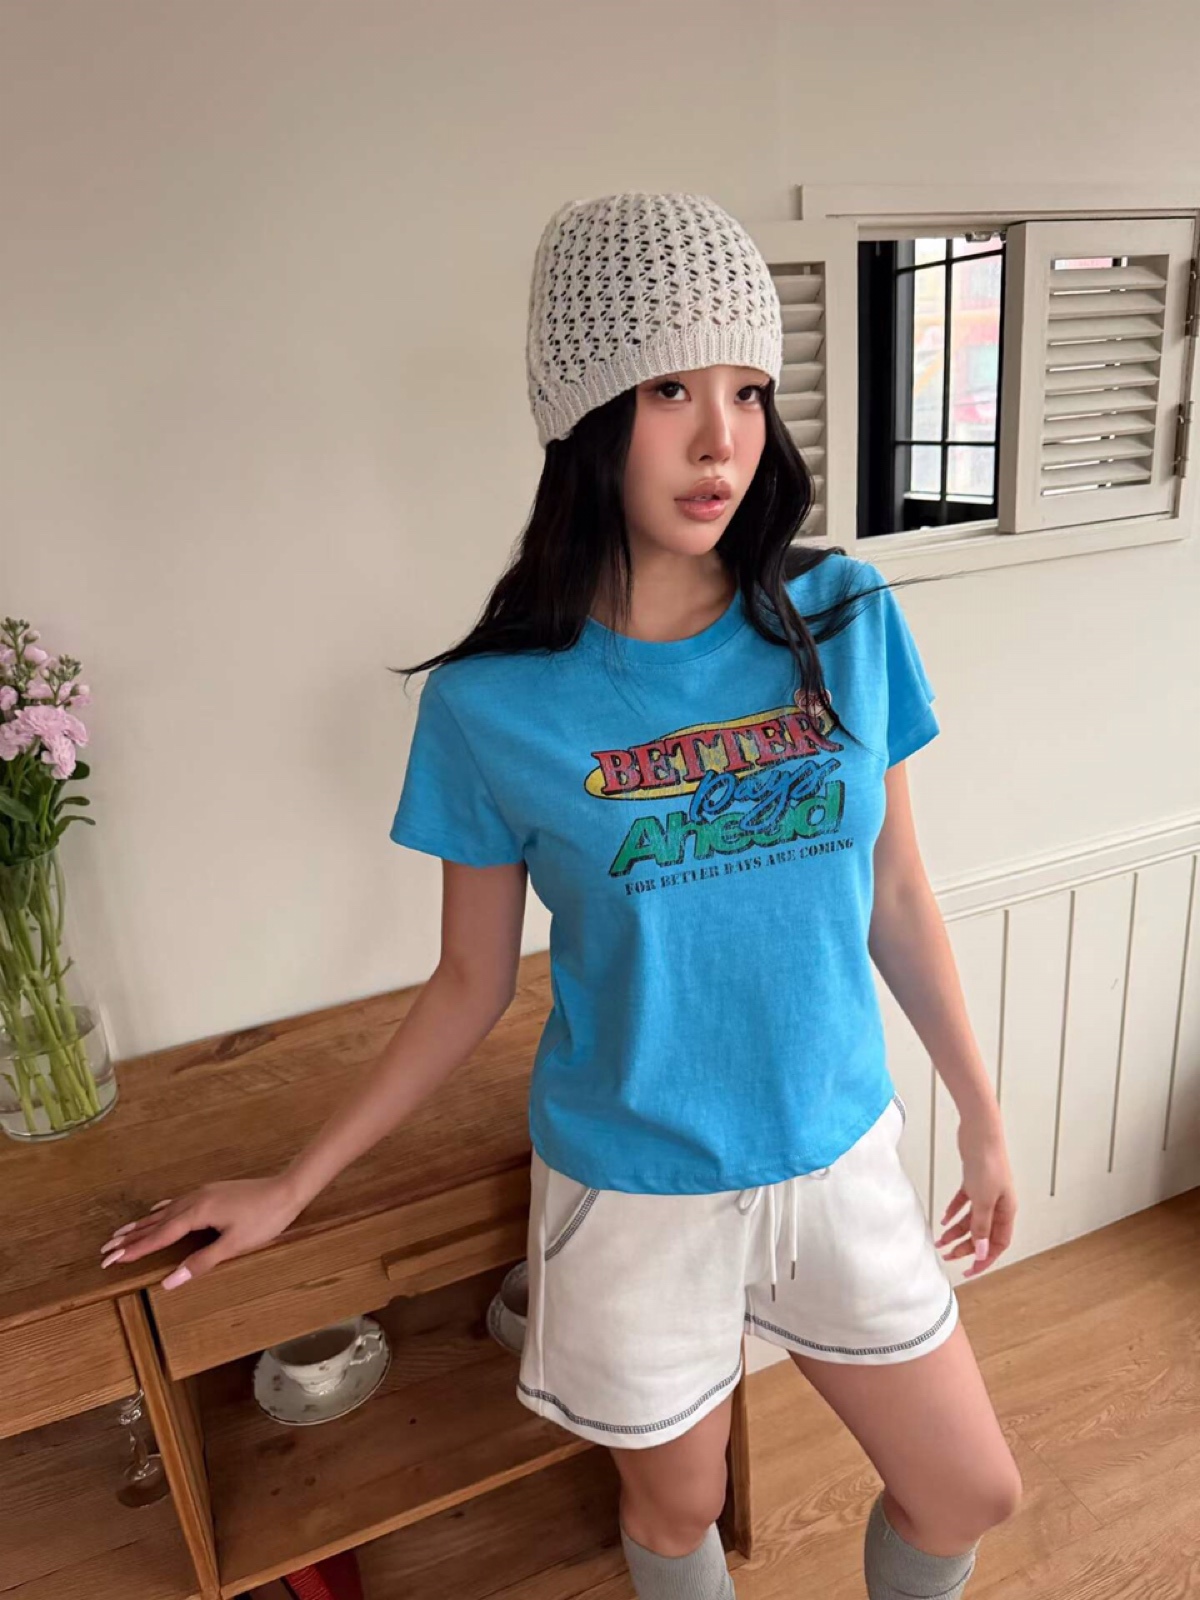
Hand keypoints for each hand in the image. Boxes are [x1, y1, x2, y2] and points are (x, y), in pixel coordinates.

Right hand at [97, 1175, 305, 1290]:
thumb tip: (169, 1281)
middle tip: (104, 1250)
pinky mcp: (212, 1192)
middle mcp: (194, 1200)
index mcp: (197, 1213)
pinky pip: (177, 1202)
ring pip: (165, 1211)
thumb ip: (201, 1263)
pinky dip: (161, 1211)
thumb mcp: (234, 1246)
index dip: (134, 1249)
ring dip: (142, 1224)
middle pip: (155, 1222)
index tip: (110, 1260)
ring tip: (120, 1233)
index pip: (159, 1236)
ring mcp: (203, 1193)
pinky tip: (156, 1210)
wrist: (288, 1189)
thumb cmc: (264, 1219)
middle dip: (130, 1238)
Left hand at [935, 1110, 1016, 1277]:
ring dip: (956, 1231)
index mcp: (1007, 1211)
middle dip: (966, 1247)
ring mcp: (986, 1192)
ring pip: (971, 1219)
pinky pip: (964, 1202)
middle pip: (983, 1233)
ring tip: (940, 1240)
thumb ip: (981, 1226)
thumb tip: (982, 1252)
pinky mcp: (974, 1180)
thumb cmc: (987, 1164)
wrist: (980, 1133)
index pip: (998, 1244)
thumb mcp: (983, 1200)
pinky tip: (943, 1218)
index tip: (970, 1271)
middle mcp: (998, 1204)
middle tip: (948, 1256)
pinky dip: (954, 1211)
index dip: (985, 1259)